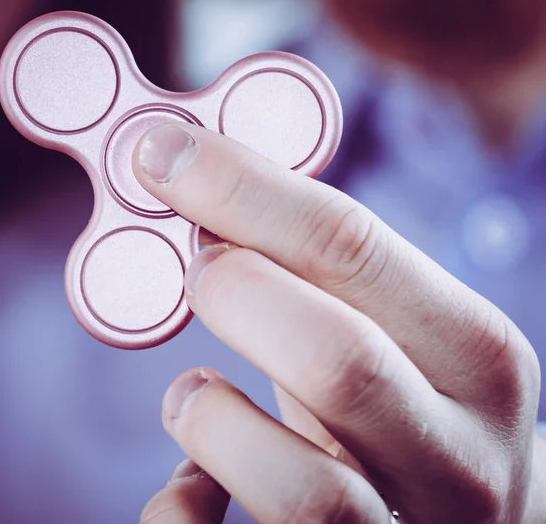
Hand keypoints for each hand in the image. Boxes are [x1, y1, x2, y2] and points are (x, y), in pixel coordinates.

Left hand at [136, 123, 545, 522]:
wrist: (472, 509)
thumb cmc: (411, 398)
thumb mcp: (396, 326)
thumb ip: (325, 269)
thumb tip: (210, 193)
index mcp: (476, 354)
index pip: (352, 246)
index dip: (242, 191)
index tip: (165, 155)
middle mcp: (463, 451)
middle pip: (336, 358)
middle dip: (237, 290)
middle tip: (198, 267)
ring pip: (304, 490)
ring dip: (213, 420)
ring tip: (192, 393)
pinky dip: (187, 512)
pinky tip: (191, 482)